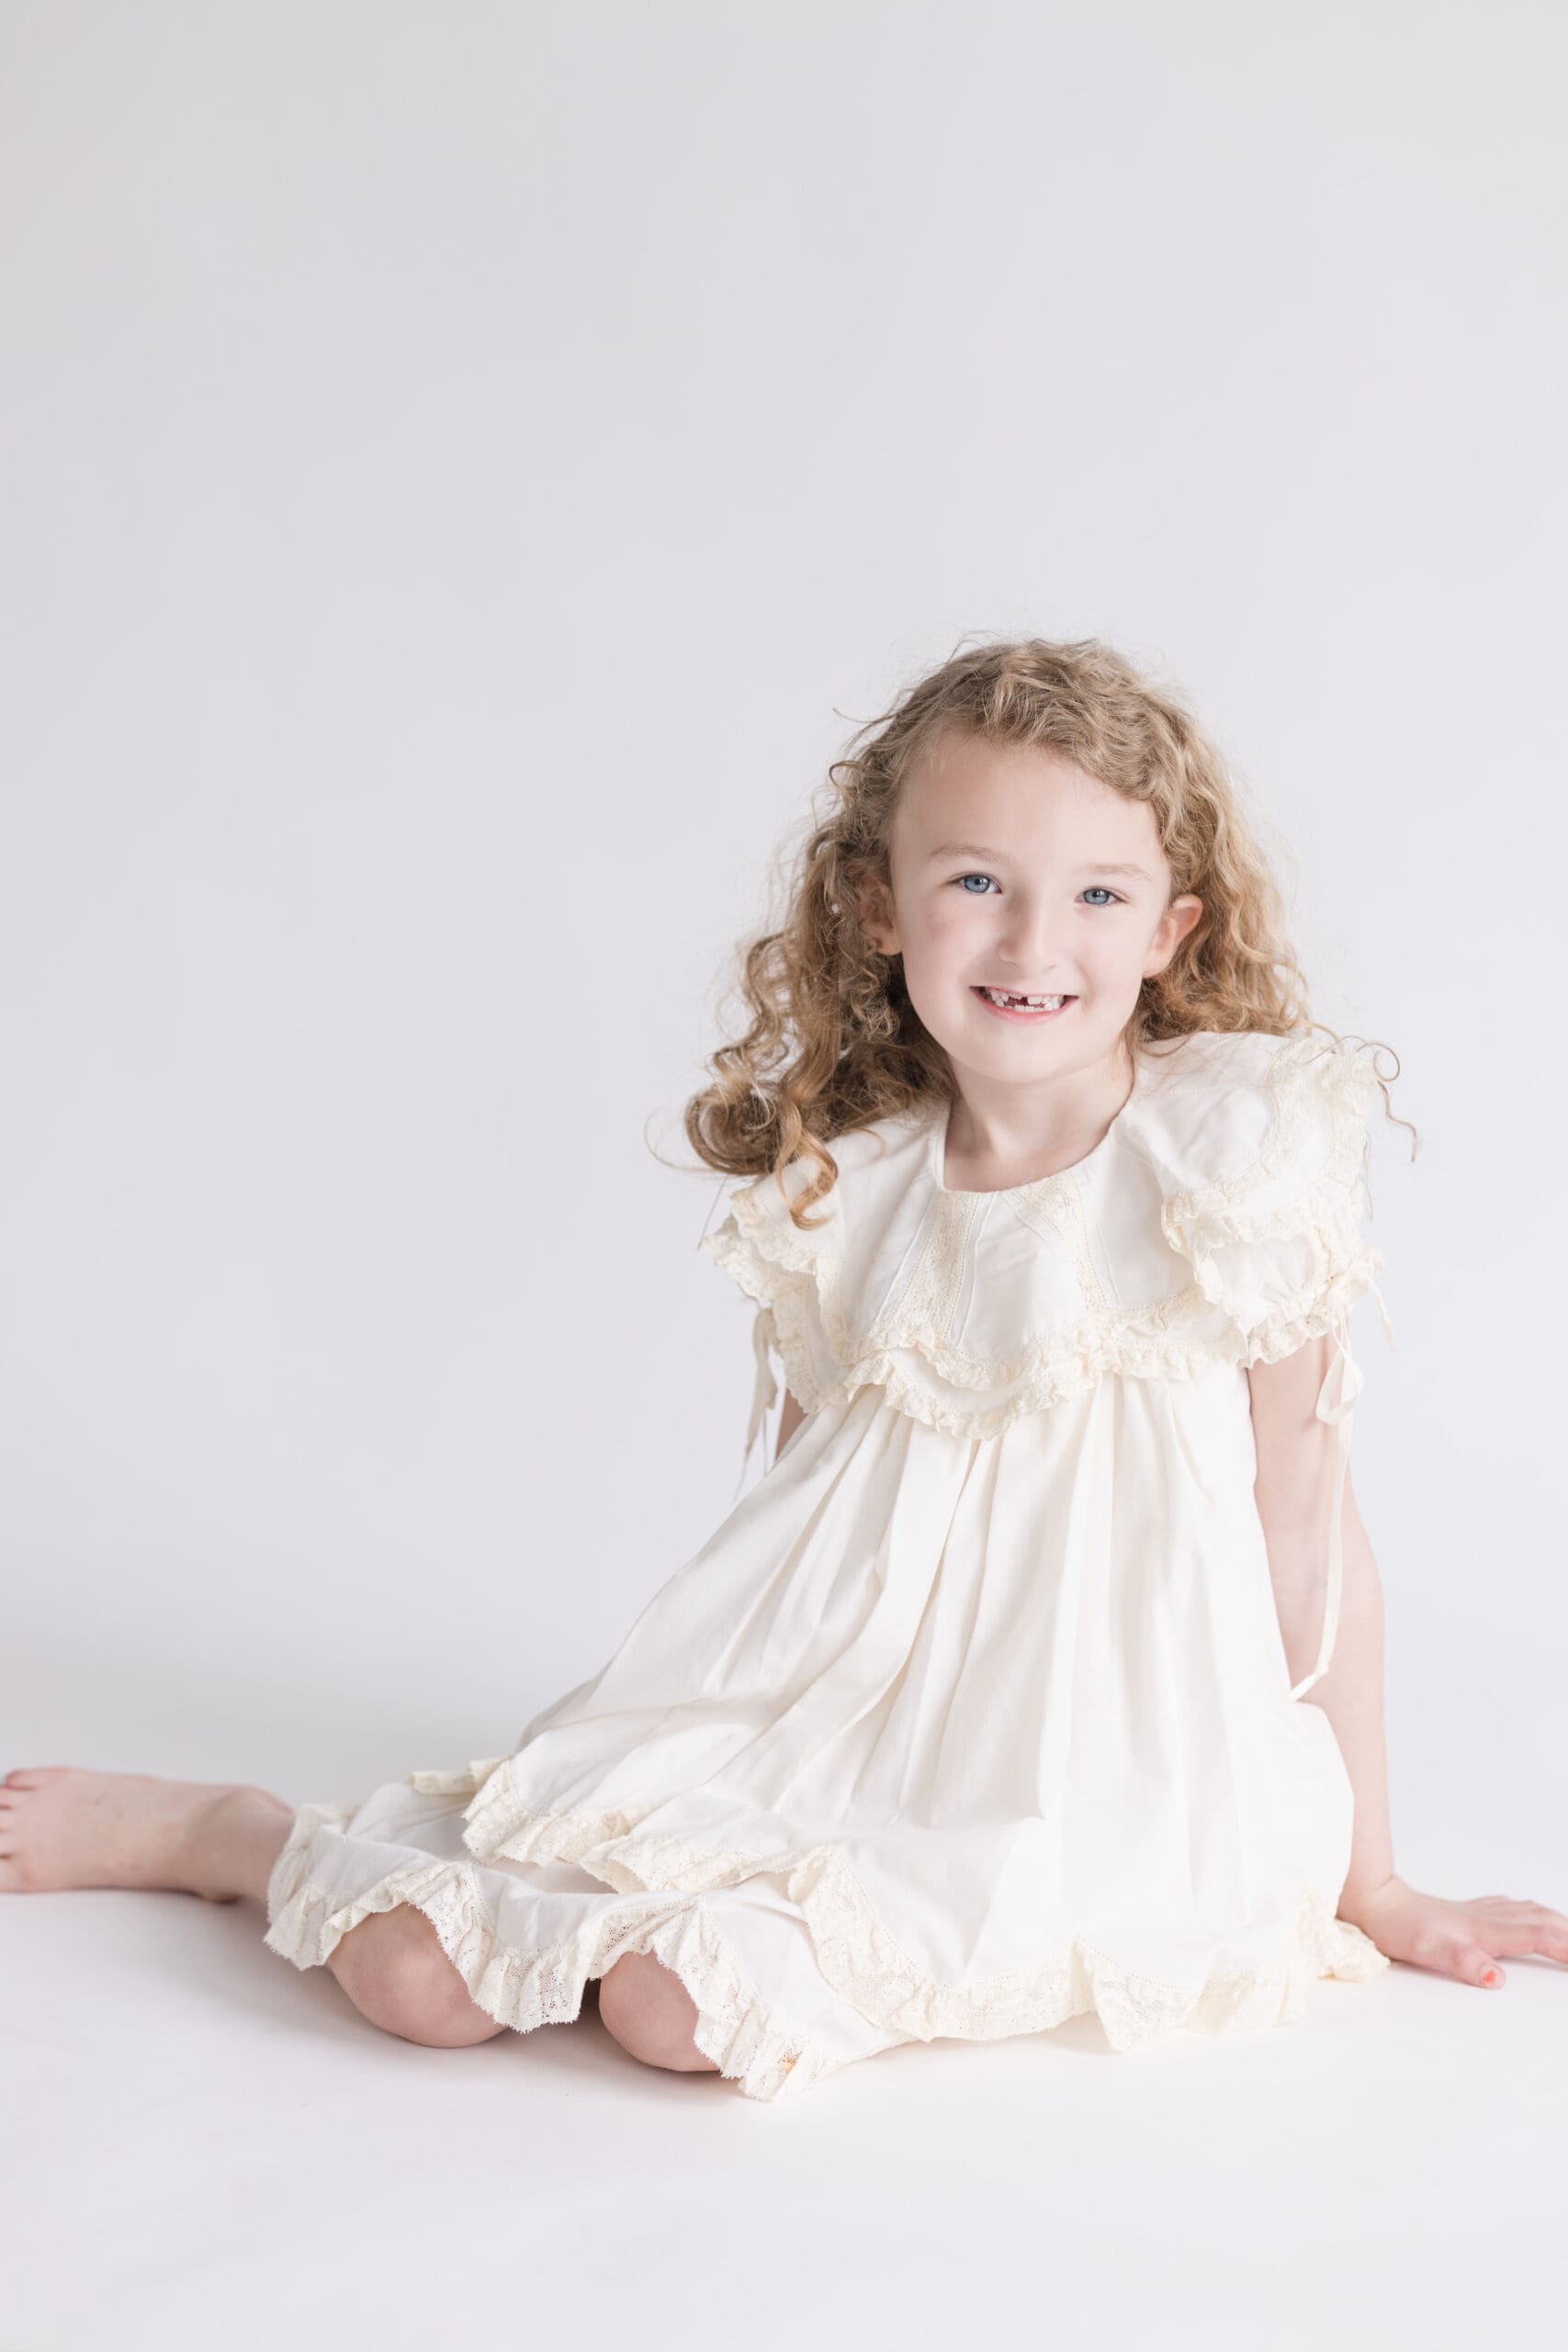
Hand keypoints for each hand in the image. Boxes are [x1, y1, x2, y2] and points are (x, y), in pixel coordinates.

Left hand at [1338, 1873, 1567, 1988]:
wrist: (1376, 1903)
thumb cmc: (1400, 1928)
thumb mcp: (1429, 1951)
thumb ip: (1464, 1962)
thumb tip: (1496, 1978)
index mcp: (1485, 1930)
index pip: (1538, 1936)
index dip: (1567, 1947)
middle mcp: (1486, 1918)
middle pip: (1541, 1920)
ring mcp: (1477, 1911)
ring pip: (1528, 1911)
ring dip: (1555, 1921)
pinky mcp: (1466, 1910)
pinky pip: (1510, 1908)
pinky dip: (1530, 1913)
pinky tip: (1525, 1914)